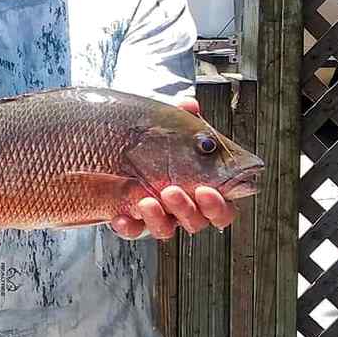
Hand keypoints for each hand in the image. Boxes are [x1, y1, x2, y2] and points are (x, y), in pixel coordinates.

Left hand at [110, 97, 235, 240]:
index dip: (219, 205)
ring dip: (158, 218)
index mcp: (202, 189)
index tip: (205, 190)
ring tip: (145, 200)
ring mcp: (157, 216)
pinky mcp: (131, 220)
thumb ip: (184, 120)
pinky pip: (131, 231)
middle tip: (172, 190)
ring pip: (165, 229)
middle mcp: (183, 208)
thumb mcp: (169, 128)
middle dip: (187, 209)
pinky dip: (128, 226)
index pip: (223, 209)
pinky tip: (120, 217)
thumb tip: (190, 105)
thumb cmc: (154, 142)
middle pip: (197, 221)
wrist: (115, 149)